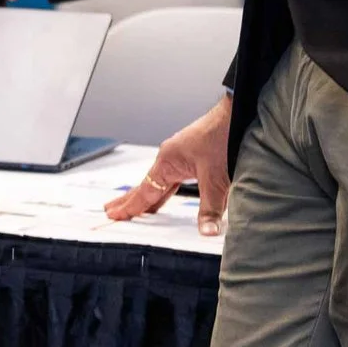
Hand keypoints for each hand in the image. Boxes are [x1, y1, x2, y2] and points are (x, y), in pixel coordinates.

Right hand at [104, 95, 231, 234]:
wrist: (236, 115)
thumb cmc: (222, 137)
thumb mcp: (216, 179)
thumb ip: (210, 208)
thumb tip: (206, 232)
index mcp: (167, 161)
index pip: (145, 191)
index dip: (131, 206)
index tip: (115, 215)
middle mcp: (169, 158)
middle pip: (145, 184)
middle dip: (129, 199)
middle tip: (111, 210)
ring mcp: (179, 156)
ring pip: (158, 181)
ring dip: (146, 195)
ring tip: (135, 207)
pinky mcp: (191, 156)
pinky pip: (171, 178)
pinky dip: (163, 189)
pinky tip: (164, 193)